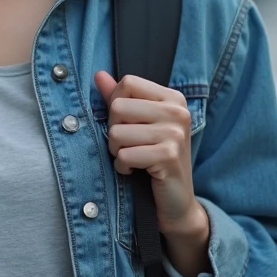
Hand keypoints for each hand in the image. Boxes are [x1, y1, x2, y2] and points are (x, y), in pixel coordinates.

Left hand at [94, 71, 202, 235]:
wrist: (177, 201)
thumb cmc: (155, 158)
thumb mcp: (140, 124)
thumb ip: (119, 98)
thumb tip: (98, 75)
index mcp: (173, 98)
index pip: (128, 83)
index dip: (117, 104)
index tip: (128, 124)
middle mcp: (178, 111)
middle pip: (118, 107)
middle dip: (114, 130)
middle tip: (129, 145)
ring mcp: (175, 133)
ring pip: (116, 133)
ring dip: (116, 151)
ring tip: (132, 158)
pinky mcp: (168, 156)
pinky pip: (123, 155)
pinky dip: (122, 166)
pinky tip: (135, 170)